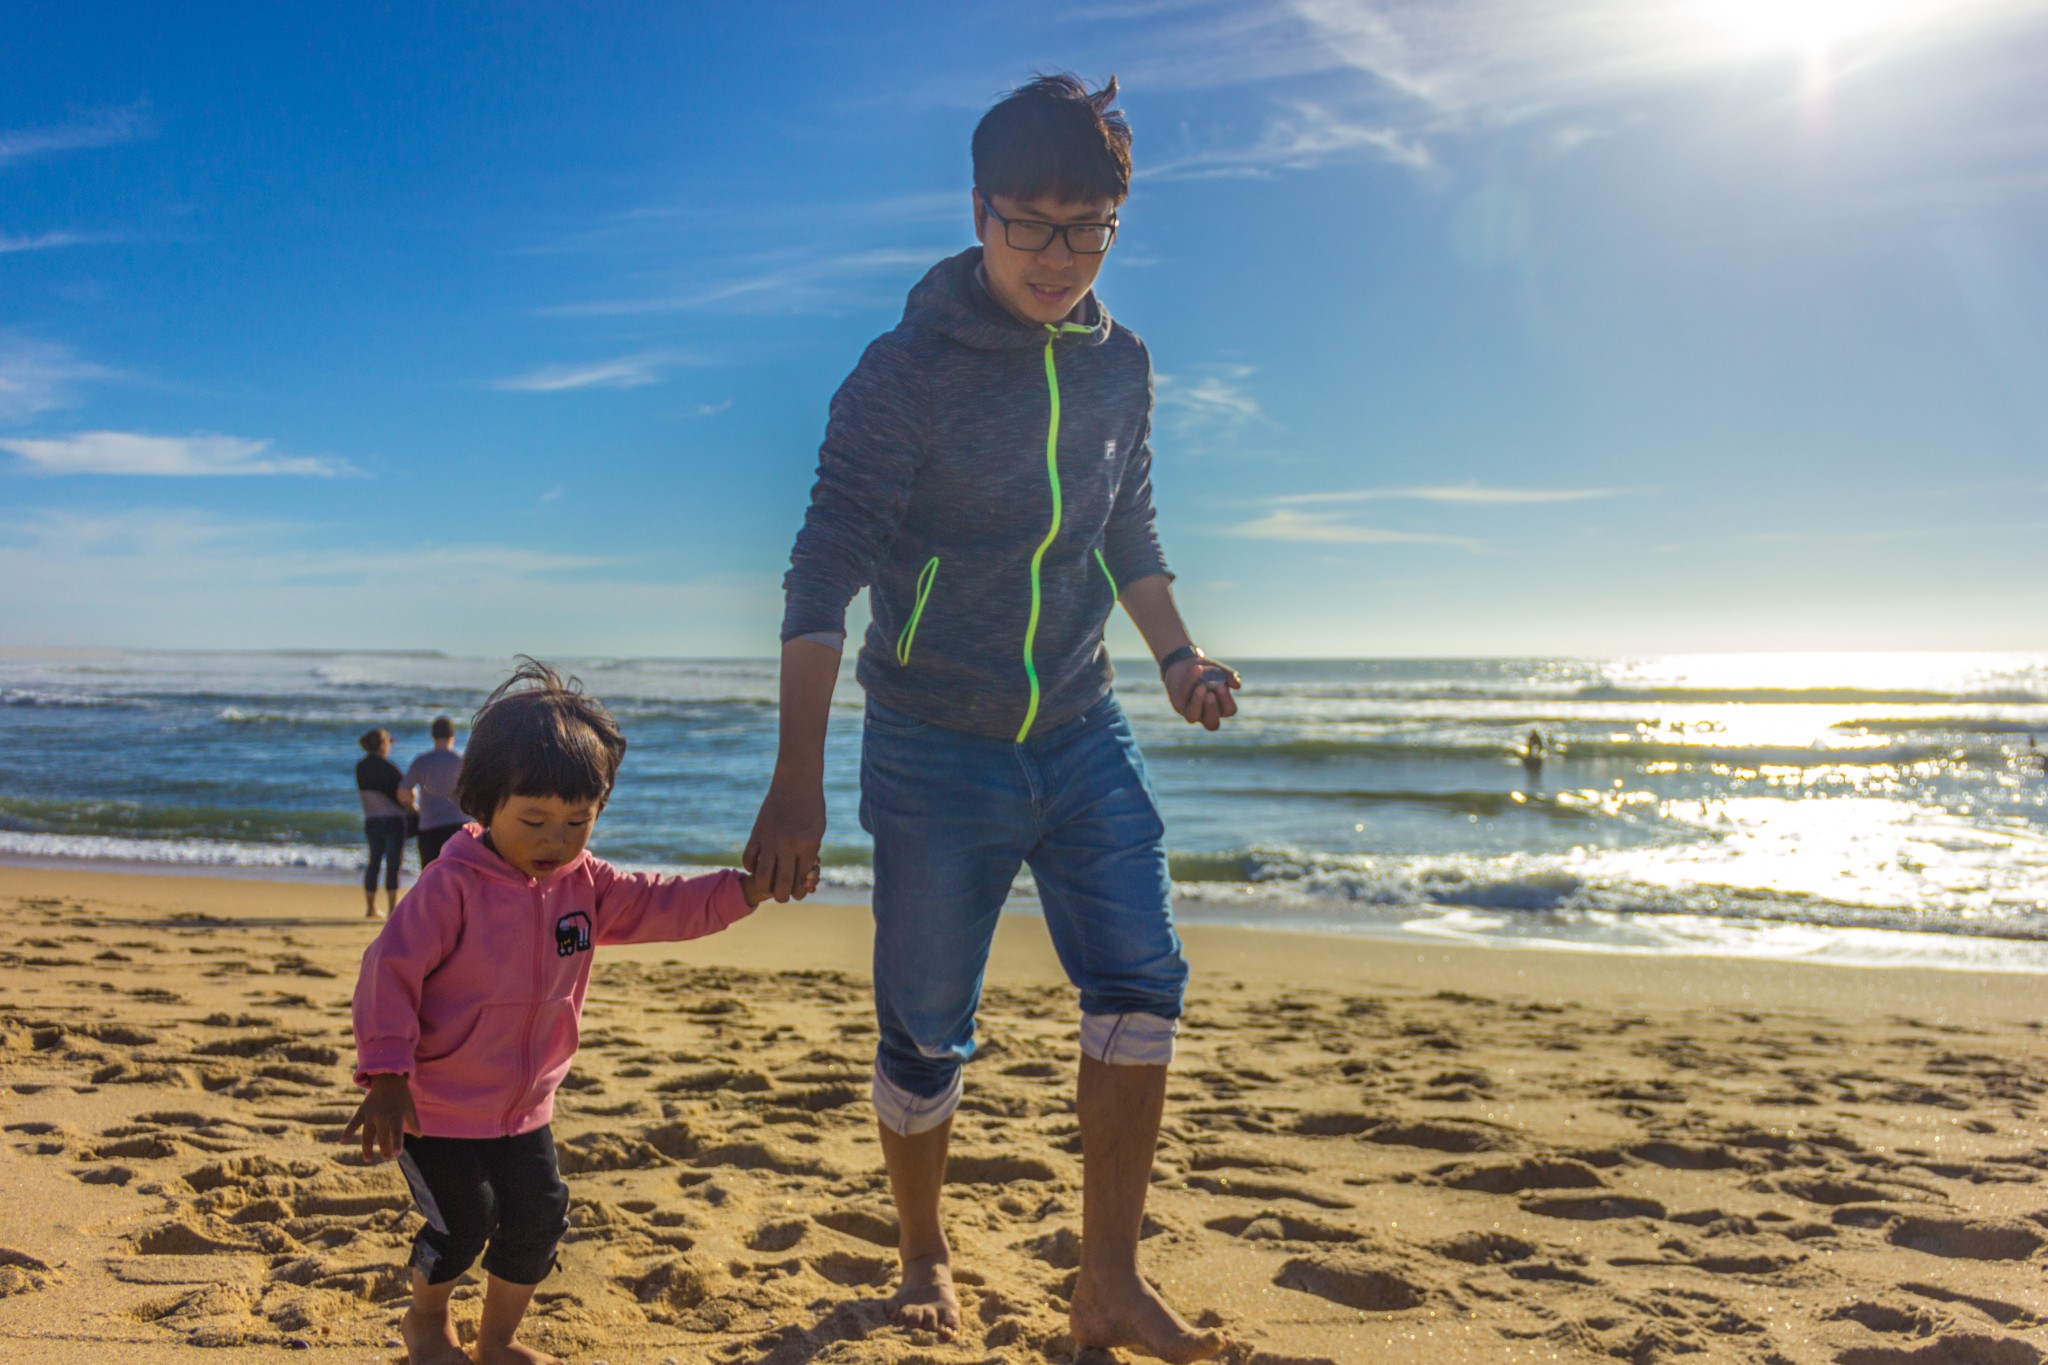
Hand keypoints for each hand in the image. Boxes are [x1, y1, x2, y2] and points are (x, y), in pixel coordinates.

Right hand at [342, 1074, 418, 1161]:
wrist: (388, 1078)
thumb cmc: (401, 1096)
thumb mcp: (410, 1108)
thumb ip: (414, 1122)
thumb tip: (419, 1135)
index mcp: (396, 1116)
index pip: (397, 1133)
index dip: (396, 1144)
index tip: (396, 1155)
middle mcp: (382, 1117)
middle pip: (382, 1138)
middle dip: (384, 1150)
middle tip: (387, 1157)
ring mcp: (371, 1114)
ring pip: (367, 1135)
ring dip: (367, 1148)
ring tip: (368, 1159)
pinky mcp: (362, 1111)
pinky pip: (353, 1123)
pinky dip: (347, 1131)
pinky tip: (342, 1141)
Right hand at [744, 775, 826, 902]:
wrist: (796, 782)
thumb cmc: (812, 807)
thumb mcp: (817, 831)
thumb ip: (809, 854)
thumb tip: (801, 878)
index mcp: (807, 844)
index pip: (801, 878)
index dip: (801, 889)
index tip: (800, 893)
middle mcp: (787, 844)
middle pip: (782, 882)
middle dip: (783, 896)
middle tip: (784, 897)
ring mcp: (769, 839)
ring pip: (762, 875)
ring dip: (766, 887)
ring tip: (770, 890)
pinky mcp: (756, 833)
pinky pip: (749, 858)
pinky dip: (752, 868)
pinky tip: (758, 868)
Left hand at [1165, 656, 1240, 731]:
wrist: (1186, 664)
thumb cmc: (1207, 671)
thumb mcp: (1219, 670)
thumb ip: (1230, 676)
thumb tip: (1237, 685)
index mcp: (1222, 708)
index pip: (1229, 710)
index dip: (1226, 700)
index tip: (1222, 686)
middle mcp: (1207, 714)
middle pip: (1212, 723)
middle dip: (1211, 709)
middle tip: (1211, 694)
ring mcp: (1192, 712)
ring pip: (1192, 716)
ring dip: (1197, 702)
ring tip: (1201, 687)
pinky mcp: (1179, 705)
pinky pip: (1183, 698)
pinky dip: (1189, 683)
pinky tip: (1195, 670)